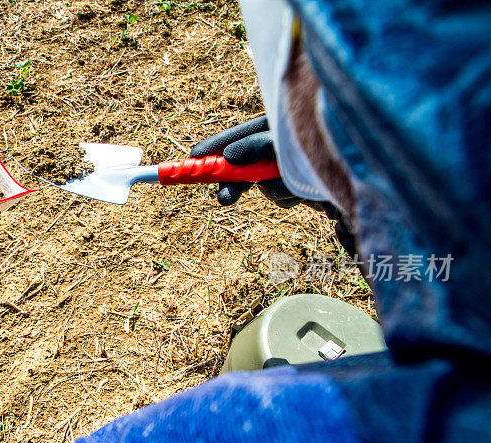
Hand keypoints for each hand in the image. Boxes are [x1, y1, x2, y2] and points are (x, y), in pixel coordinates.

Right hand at [191, 116, 356, 254]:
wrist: (372, 175)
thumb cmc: (333, 147)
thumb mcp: (292, 143)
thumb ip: (259, 146)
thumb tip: (229, 156)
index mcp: (278, 122)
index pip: (237, 134)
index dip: (213, 147)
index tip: (191, 160)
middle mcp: (282, 141)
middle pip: (244, 161)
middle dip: (236, 180)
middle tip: (223, 199)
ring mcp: (293, 161)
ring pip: (263, 181)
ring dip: (273, 188)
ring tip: (293, 185)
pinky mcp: (302, 179)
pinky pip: (280, 192)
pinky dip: (288, 195)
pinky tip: (305, 192)